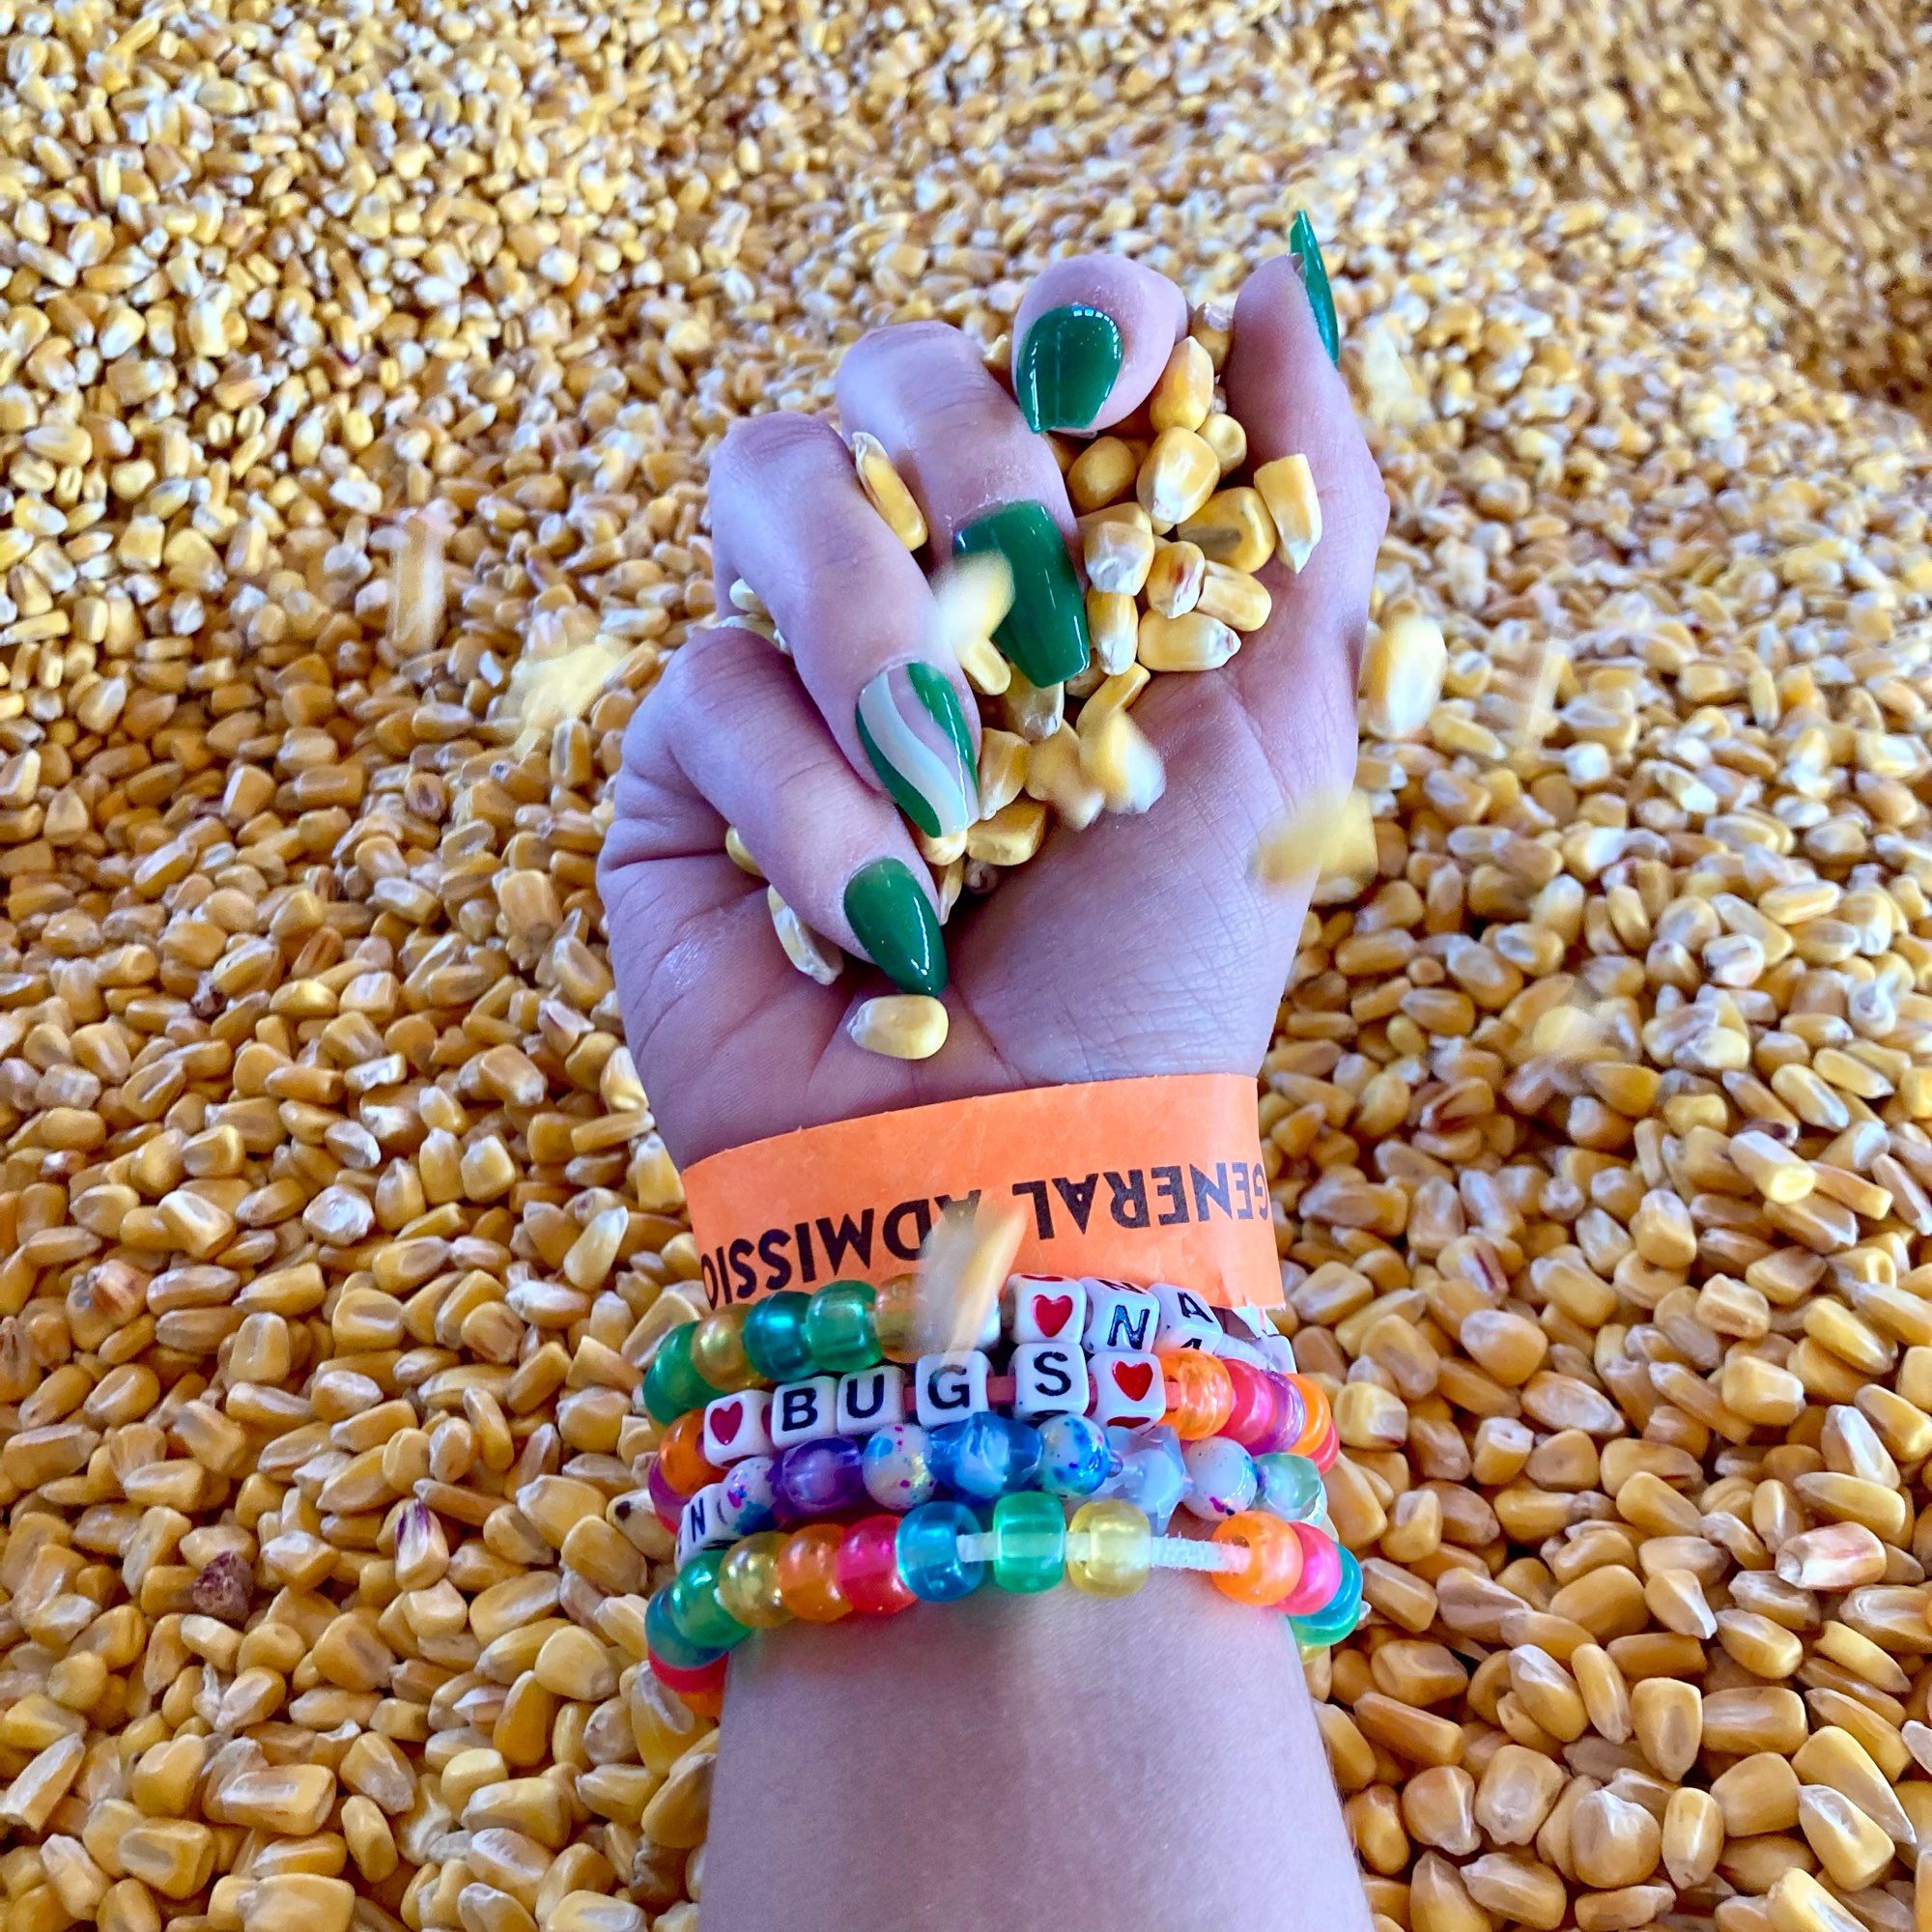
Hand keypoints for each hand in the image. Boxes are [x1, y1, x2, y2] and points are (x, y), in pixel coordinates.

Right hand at [598, 253, 1386, 1165]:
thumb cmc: (1173, 962)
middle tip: (1032, 603)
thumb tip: (1275, 279)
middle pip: (884, 377)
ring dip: (873, 629)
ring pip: (766, 483)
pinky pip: (706, 686)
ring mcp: (793, 672)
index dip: (1073, 323)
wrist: (1030, 1162)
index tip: (1111, 379)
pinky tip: (880, 922)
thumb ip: (1307, 496)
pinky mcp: (680, 774)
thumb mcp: (1290, 718)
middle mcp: (924, 593)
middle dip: (963, 454)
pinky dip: (808, 806)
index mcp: (1069, 564)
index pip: (1040, 350)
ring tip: (953, 795)